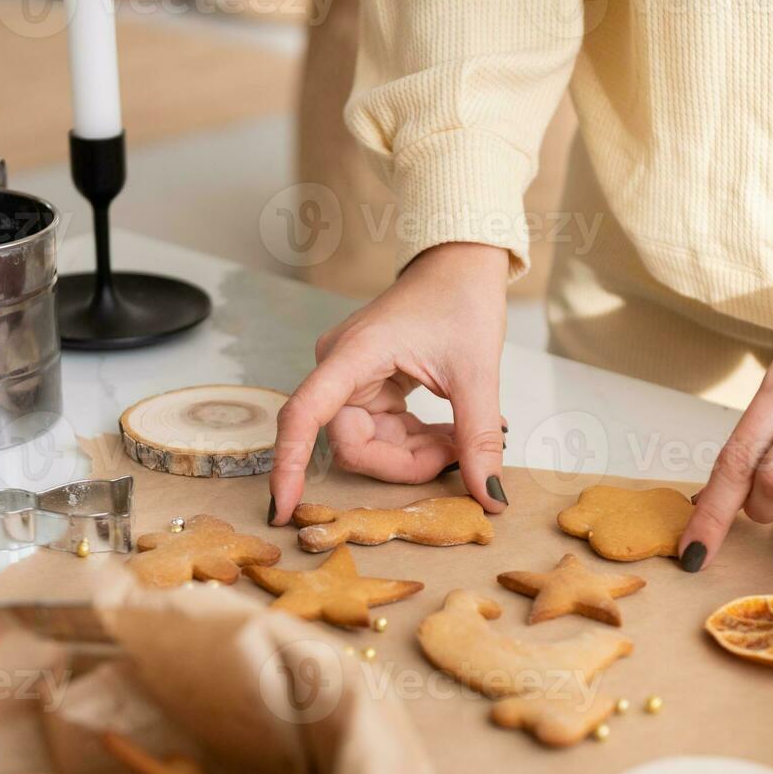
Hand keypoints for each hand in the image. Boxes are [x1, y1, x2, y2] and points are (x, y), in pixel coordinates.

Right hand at [269, 242, 509, 523]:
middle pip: (352, 444)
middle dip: (404, 463)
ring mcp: (351, 377)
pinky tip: (451, 432)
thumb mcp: (477, 373)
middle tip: (458, 456)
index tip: (282, 509)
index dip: (288, 465)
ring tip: (463, 439)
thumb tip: (491, 499)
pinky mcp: (367, 385)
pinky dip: (416, 441)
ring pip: (370, 444)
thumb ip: (478, 438)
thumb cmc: (463, 300)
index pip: (304, 415)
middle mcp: (340, 368)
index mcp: (353, 354)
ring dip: (416, 454)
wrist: (462, 264)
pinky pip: (382, 432)